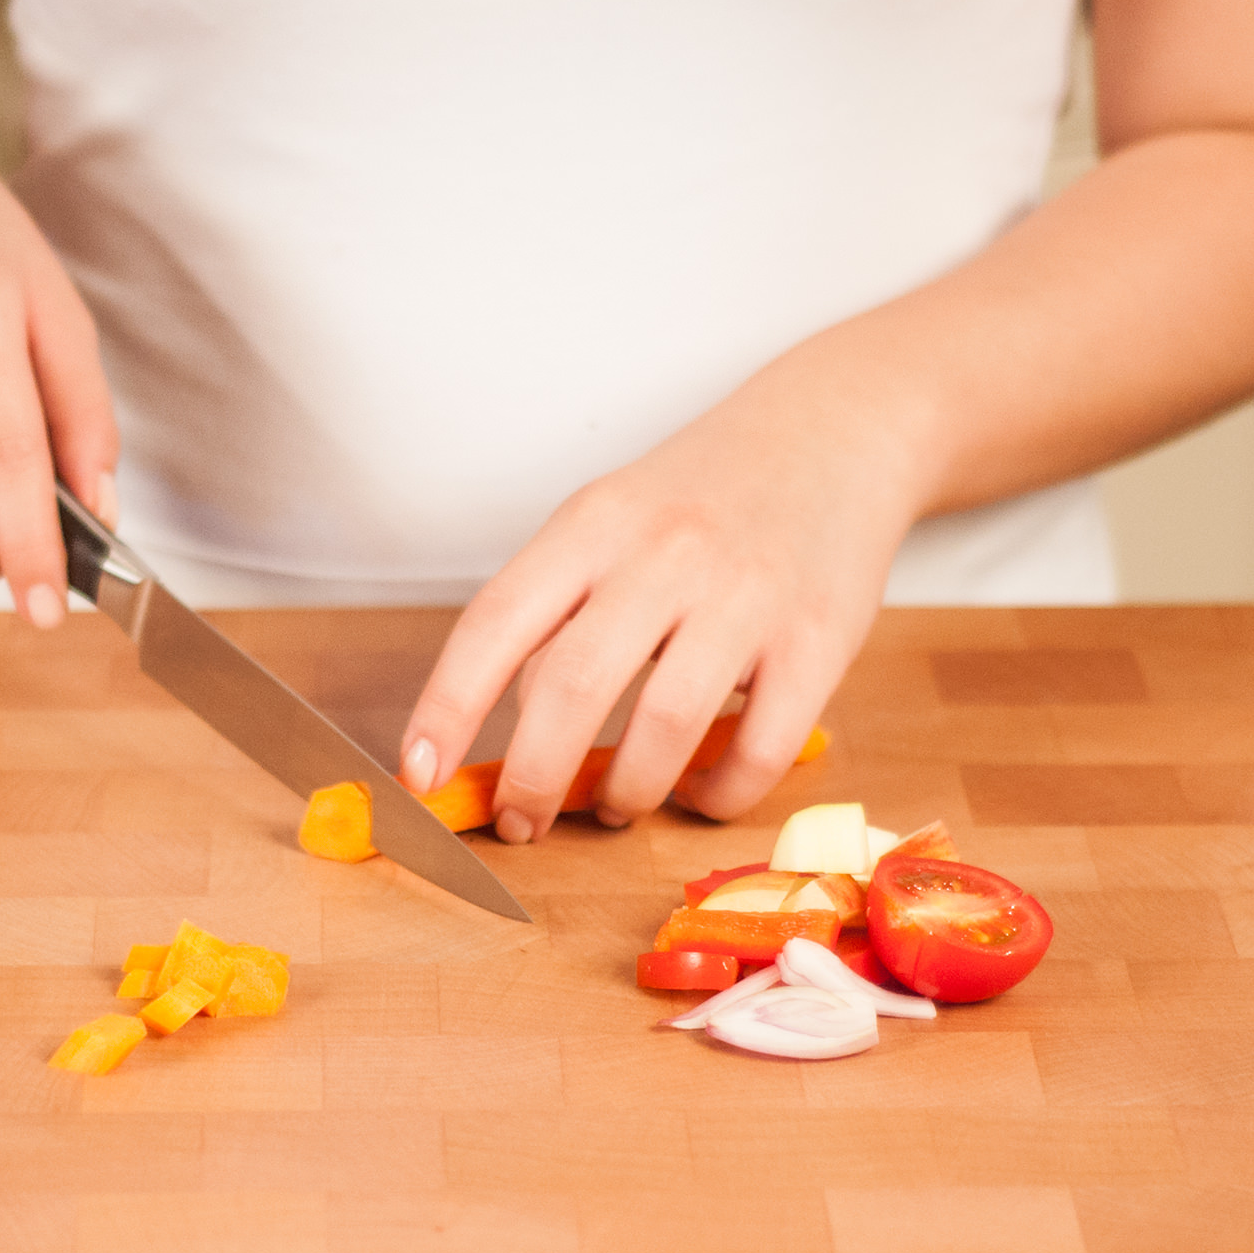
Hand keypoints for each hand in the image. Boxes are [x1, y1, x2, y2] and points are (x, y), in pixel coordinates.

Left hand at [398, 355, 932, 838]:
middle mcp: (665, 554)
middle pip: (570, 687)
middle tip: (521, 821)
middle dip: (532, 778)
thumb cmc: (702, 494)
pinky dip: (719, 796)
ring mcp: (746, 597)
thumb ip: (559, 611)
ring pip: (665, 730)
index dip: (445, 708)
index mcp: (594, 523)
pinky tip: (699, 792)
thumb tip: (514, 729)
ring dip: (627, 794)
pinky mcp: (818, 641)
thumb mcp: (610, 520)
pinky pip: (760, 750)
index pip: (494, 623)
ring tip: (615, 805)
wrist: (835, 431)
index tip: (418, 774)